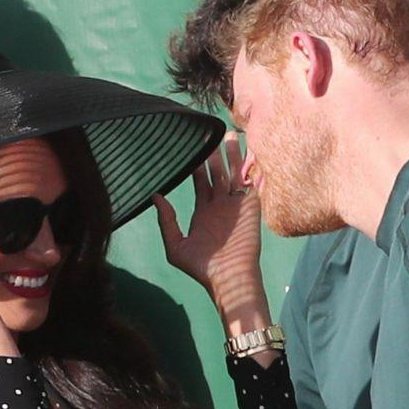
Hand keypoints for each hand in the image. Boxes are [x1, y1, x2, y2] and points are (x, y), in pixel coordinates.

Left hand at [154, 134, 266, 328]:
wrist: (230, 278)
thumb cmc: (202, 267)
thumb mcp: (176, 246)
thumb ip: (166, 221)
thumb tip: (155, 196)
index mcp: (203, 212)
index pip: (200, 181)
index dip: (197, 164)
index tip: (193, 145)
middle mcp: (220, 205)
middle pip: (218, 172)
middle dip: (214, 153)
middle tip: (211, 131)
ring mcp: (237, 205)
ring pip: (235, 173)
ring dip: (233, 154)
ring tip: (228, 133)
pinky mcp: (251, 206)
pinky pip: (252, 182)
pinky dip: (252, 166)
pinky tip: (252, 148)